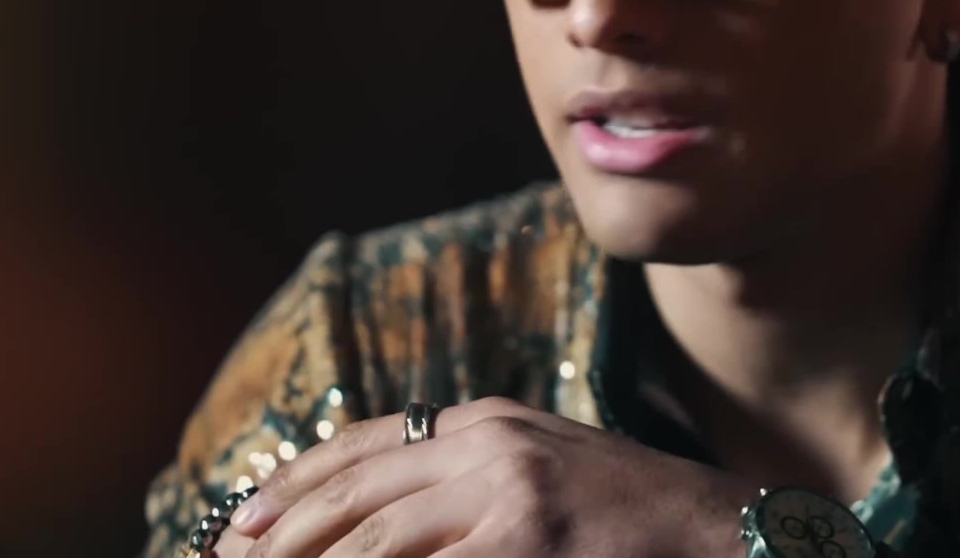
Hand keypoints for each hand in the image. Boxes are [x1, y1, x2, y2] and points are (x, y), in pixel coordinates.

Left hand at [215, 397, 756, 556]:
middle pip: (356, 487)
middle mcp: (490, 441)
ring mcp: (510, 488)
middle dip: (281, 535)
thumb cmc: (628, 513)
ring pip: (374, 538)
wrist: (717, 528)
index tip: (242, 523)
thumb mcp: (543, 469)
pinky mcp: (527, 538)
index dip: (296, 482)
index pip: (366, 442)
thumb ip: (470, 478)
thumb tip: (388, 520)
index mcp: (489, 420)